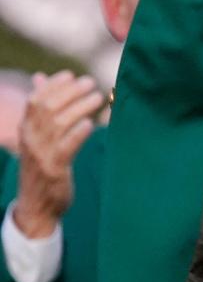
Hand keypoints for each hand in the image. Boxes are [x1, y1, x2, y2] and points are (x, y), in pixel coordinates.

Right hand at [12, 72, 102, 238]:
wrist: (36, 207)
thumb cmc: (41, 165)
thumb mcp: (37, 136)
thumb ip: (41, 108)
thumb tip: (39, 78)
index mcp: (25, 130)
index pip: (35, 101)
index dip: (53, 85)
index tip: (72, 74)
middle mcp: (30, 140)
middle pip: (47, 108)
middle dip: (69, 92)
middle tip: (90, 82)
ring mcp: (41, 155)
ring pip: (58, 124)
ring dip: (79, 107)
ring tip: (97, 97)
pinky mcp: (54, 169)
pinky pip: (66, 147)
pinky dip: (77, 133)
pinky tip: (90, 124)